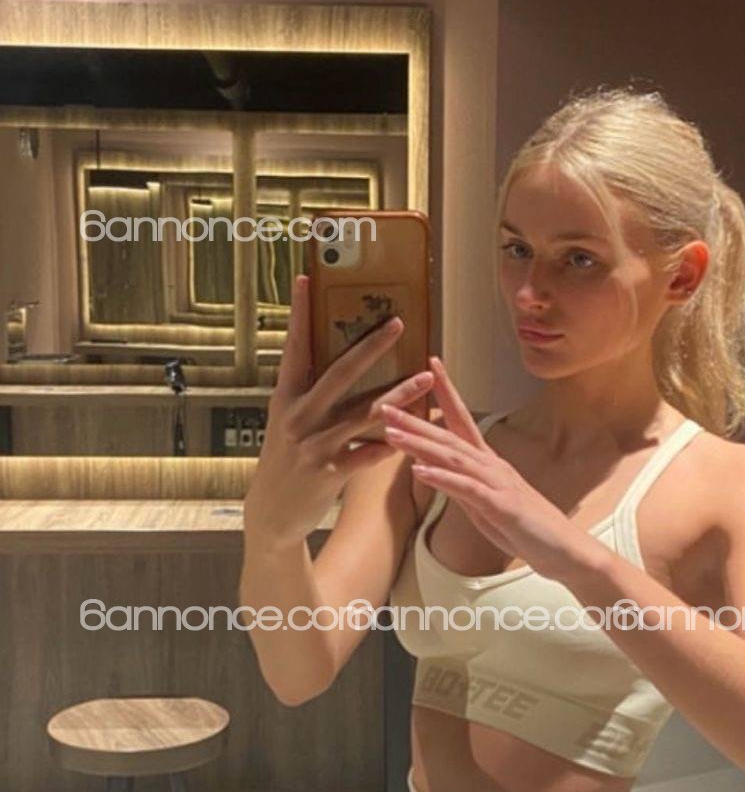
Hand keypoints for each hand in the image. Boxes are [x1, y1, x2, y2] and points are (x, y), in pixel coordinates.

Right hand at [243, 275, 434, 546]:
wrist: (271, 513)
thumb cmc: (286, 461)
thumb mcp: (287, 422)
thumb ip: (308, 393)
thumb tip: (336, 360)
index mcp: (286, 397)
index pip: (295, 347)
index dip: (299, 313)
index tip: (306, 278)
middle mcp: (298, 416)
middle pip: (339, 373)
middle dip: (370, 346)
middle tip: (397, 322)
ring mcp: (313, 445)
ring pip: (363, 413)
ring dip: (398, 395)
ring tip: (425, 379)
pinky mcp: (329, 473)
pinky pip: (367, 455)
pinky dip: (389, 445)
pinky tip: (410, 437)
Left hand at [379, 355, 600, 580]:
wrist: (565, 551)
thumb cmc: (527, 528)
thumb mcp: (485, 504)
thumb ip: (460, 484)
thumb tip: (434, 468)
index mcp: (489, 464)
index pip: (463, 422)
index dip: (446, 394)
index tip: (427, 369)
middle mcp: (493, 467)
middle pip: (450, 436)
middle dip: (415, 420)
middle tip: (385, 404)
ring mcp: (498, 484)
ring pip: (454, 457)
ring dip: (421, 443)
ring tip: (392, 432)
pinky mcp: (502, 506)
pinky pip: (468, 489)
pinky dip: (443, 478)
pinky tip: (420, 470)